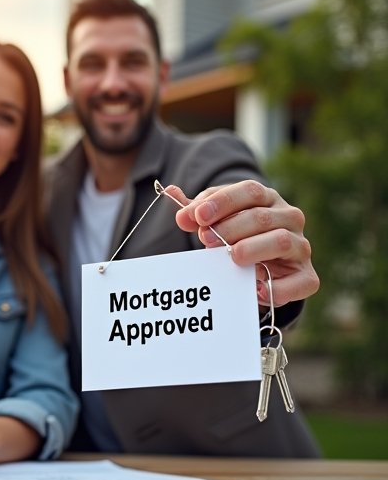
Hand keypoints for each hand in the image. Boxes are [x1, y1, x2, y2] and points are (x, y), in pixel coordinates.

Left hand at [169, 181, 318, 306]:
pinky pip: (301, 282)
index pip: (249, 191)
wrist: (264, 270)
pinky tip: (255, 289)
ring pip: (281, 241)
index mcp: (267, 199)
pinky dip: (277, 287)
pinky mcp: (307, 277)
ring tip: (230, 257)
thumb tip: (171, 191)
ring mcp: (301, 247)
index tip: (197, 216)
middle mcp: (289, 218)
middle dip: (229, 228)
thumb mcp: (216, 221)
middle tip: (205, 239)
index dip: (222, 202)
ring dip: (251, 249)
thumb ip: (196, 209)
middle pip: (261, 217)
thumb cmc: (237, 237)